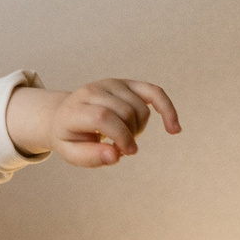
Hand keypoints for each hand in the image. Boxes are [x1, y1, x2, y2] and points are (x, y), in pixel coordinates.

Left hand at [47, 78, 178, 167]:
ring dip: (139, 128)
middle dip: (129, 135)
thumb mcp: (71, 153)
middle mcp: (93, 91)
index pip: (103, 117)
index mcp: (76, 108)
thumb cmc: (70, 137)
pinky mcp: (126, 83)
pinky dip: (167, 109)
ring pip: (140, 108)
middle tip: (120, 147)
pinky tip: (174, 129)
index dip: (120, 135)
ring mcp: (112, 84)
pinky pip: (154, 92)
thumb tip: (116, 155)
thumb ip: (90, 157)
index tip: (128, 152)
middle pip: (125, 112)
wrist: (64, 114)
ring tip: (125, 136)